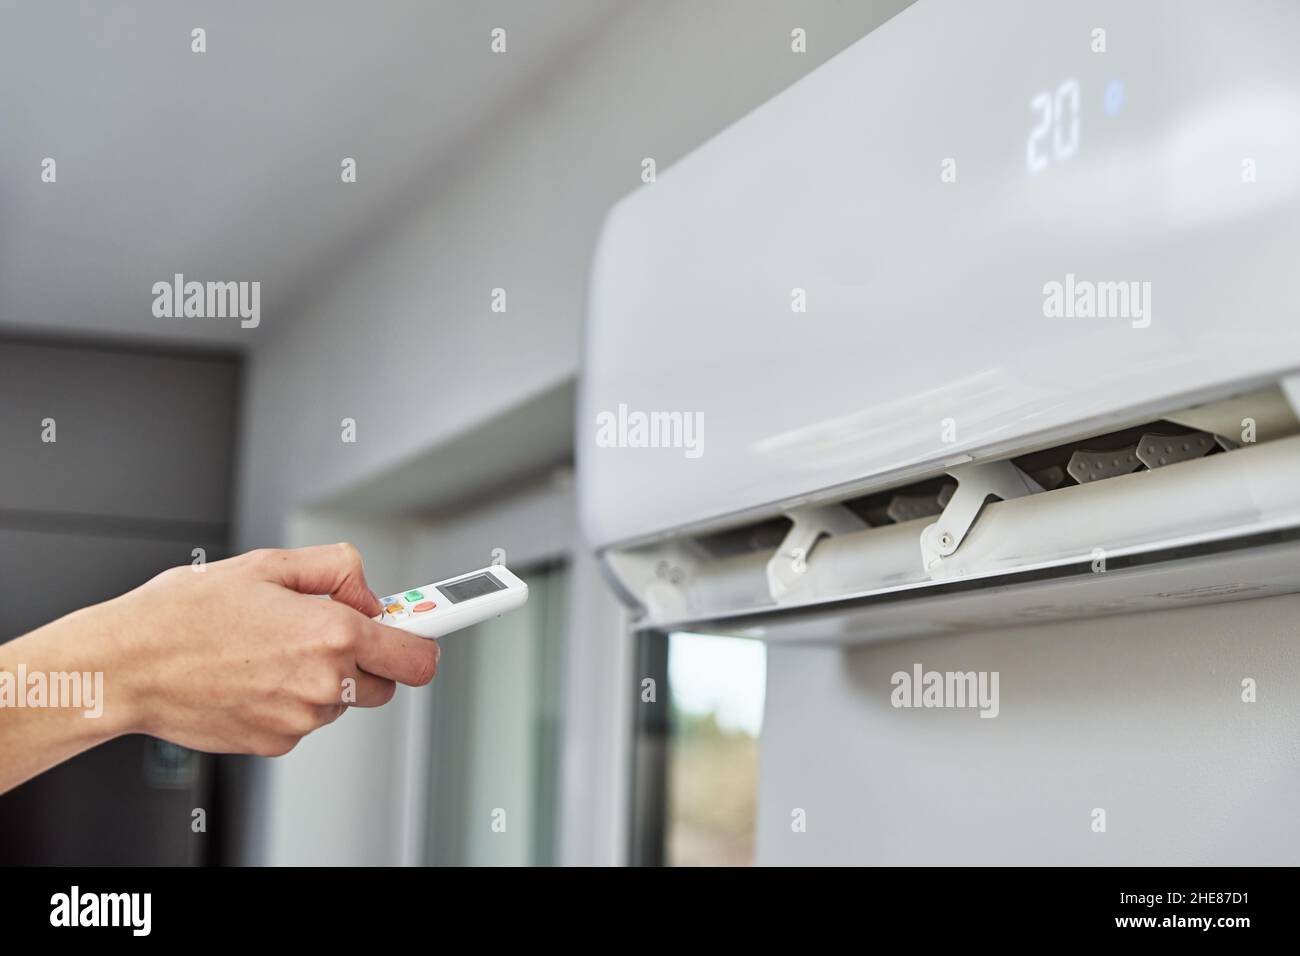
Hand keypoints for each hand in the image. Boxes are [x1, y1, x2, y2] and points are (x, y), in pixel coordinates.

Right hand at [99, 543, 438, 755]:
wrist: (126, 666)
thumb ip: (336, 571)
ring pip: (342, 701)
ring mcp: (300, 720)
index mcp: (331, 634)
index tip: (436, 628)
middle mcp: (324, 683)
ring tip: (269, 649)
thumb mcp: (270, 565)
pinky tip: (252, 675)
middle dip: (369, 657)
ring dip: (325, 678)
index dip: (426, 639)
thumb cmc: (185, 613)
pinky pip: (305, 720)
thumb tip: (368, 594)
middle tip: (327, 631)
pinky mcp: (275, 744)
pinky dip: (290, 700)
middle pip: (386, 682)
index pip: (417, 655)